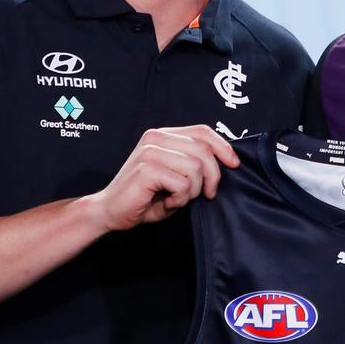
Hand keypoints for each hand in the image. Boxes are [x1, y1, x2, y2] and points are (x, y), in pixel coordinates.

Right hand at [89, 125, 238, 232]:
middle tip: (207, 194)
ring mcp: (150, 152)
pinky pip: (183, 185)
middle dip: (213, 176)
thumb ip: (194, 164)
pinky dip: (180, 199)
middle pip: (203, 150)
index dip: (223, 147)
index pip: (203, 131)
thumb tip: (226, 162)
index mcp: (163, 136)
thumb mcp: (175, 176)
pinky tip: (167, 202)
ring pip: (196, 168)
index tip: (234, 164)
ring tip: (178, 197)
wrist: (110, 211)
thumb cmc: (144, 196)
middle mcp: (156, 138)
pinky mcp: (146, 169)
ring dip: (194, 190)